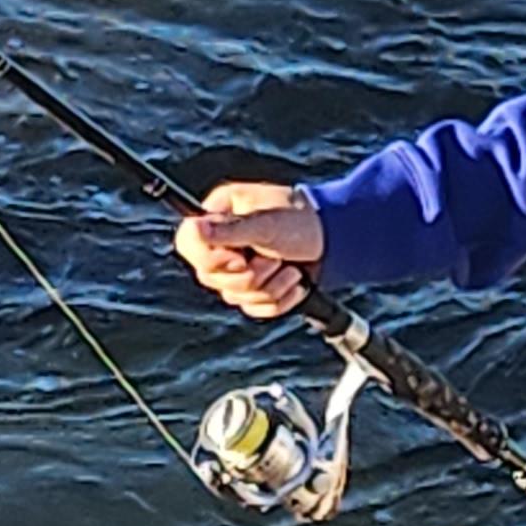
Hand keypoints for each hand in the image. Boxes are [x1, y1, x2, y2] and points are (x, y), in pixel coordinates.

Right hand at [172, 179, 323, 321]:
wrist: (337, 240)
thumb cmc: (303, 220)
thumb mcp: (266, 224)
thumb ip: (229, 231)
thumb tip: (193, 228)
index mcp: (219, 216)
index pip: (188, 244)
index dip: (212, 258)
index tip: (241, 258)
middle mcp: (222, 243)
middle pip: (211, 277)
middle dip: (251, 274)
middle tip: (275, 258)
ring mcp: (237, 268)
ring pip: (235, 296)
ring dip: (270, 286)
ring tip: (289, 267)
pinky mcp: (255, 289)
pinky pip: (255, 308)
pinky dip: (280, 299)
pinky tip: (294, 281)